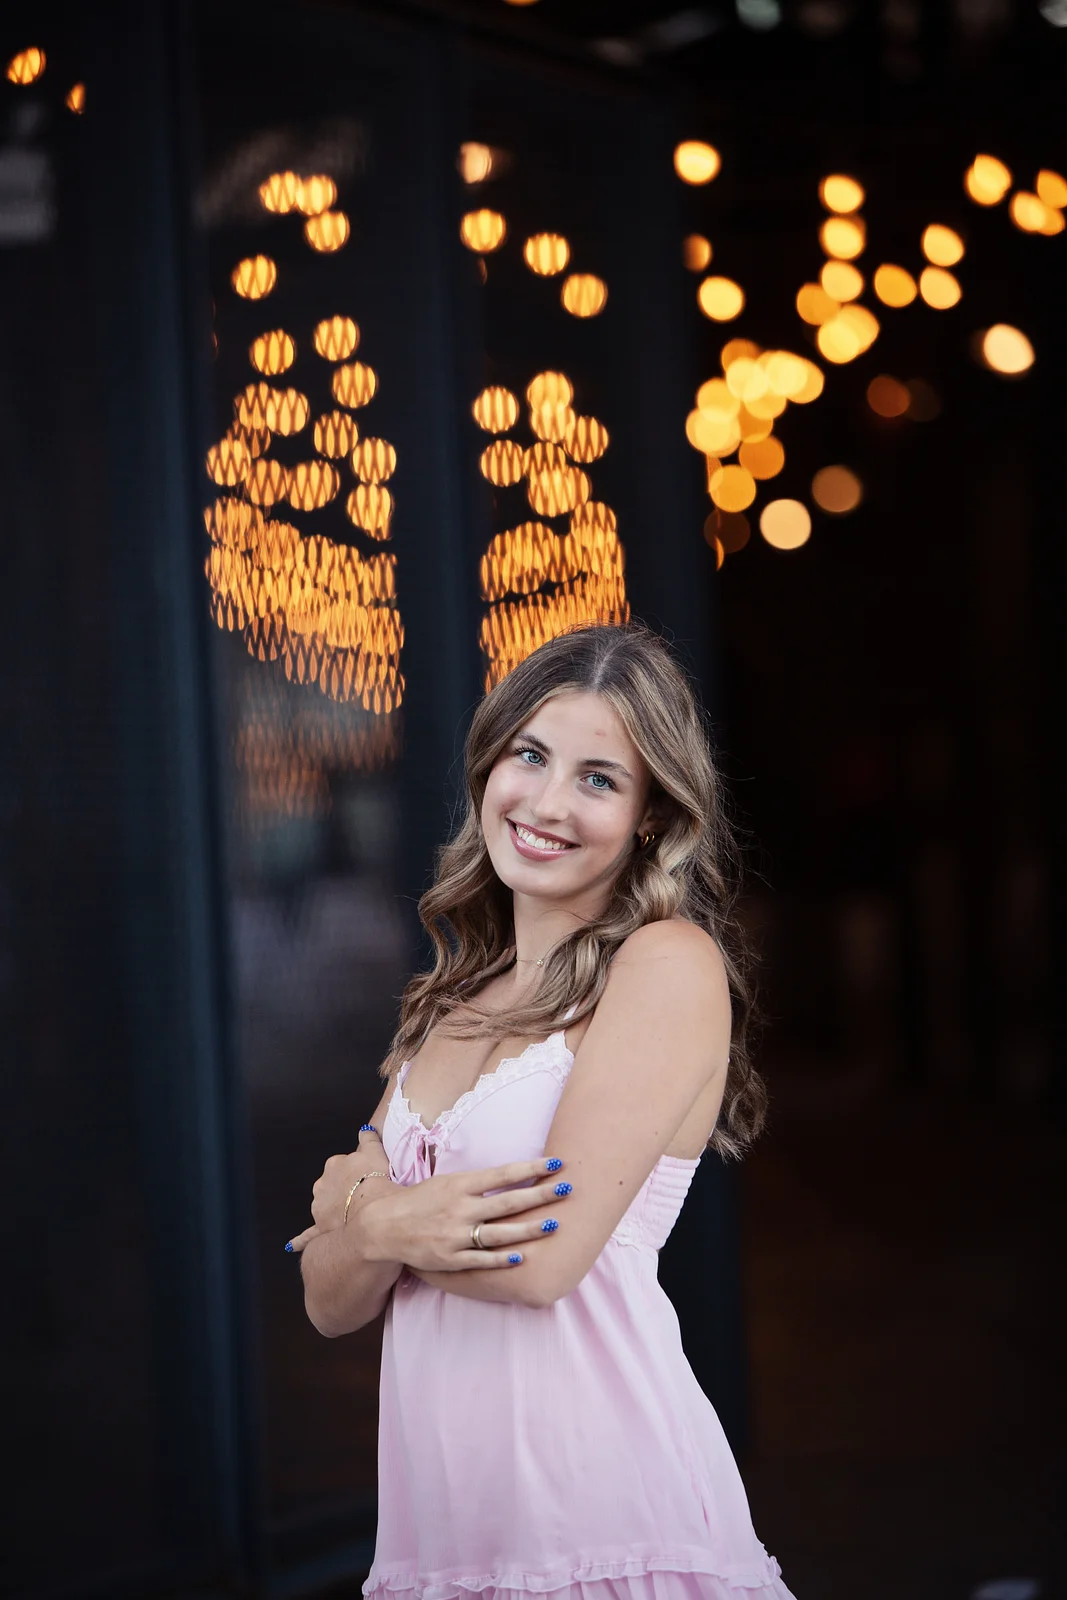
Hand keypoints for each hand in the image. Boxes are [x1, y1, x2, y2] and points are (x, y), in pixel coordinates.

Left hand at [287, 1125, 390, 1253]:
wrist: (373, 1214)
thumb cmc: (376, 1180)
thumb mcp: (375, 1151)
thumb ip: (368, 1139)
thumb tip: (364, 1130)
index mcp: (334, 1165)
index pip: (345, 1165)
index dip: (359, 1173)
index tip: (369, 1178)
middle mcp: (322, 1184)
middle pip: (334, 1185)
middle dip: (346, 1190)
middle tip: (365, 1196)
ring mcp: (319, 1207)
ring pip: (326, 1206)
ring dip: (336, 1209)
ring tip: (356, 1215)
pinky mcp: (320, 1228)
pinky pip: (308, 1235)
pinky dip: (300, 1240)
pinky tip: (292, 1246)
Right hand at [362, 1157, 570, 1272]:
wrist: (383, 1226)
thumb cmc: (419, 1200)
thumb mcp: (445, 1181)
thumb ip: (475, 1180)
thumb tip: (507, 1174)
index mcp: (459, 1184)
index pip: (502, 1174)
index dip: (531, 1169)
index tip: (556, 1163)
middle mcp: (460, 1208)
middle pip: (508, 1202)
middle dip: (540, 1196)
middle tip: (567, 1190)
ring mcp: (456, 1235)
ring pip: (501, 1233)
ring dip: (530, 1229)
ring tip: (555, 1224)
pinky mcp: (451, 1259)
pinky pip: (482, 1259)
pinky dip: (502, 1259)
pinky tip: (522, 1256)